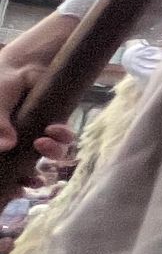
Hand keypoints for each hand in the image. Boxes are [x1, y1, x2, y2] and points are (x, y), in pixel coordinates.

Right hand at [0, 18, 79, 183]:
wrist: (23, 63)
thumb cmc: (1, 83)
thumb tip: (7, 146)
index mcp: (3, 139)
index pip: (5, 166)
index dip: (11, 182)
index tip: (17, 190)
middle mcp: (18, 142)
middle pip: (24, 169)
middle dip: (29, 177)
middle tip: (32, 177)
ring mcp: (37, 134)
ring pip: (47, 155)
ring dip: (50, 154)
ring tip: (44, 142)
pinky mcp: (56, 124)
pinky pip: (64, 138)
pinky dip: (62, 137)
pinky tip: (56, 130)